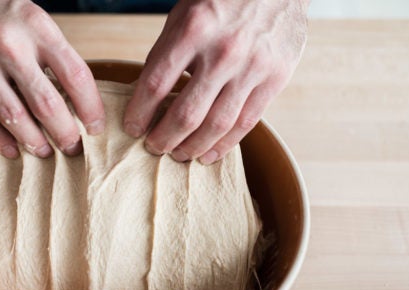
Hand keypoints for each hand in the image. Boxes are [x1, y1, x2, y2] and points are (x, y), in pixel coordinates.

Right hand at [0, 0, 104, 158]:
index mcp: (36, 25)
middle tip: (73, 148)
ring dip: (34, 141)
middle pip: (46, 103)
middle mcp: (7, 43)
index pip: (75, 75)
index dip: (90, 108)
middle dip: (65, 133)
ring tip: (45, 152)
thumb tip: (76, 101)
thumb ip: (50, 54)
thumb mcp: (31, 19)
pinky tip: (13, 149)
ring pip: (13, 116)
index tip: (97, 127)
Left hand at [123, 0, 308, 163]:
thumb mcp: (185, 15)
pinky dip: (223, 145)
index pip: (155, 84)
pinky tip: (208, 155)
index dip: (139, 113)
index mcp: (193, 29)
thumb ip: (167, 54)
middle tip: (153, 148)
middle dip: (164, 138)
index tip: (132, 128)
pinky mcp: (276, 78)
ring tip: (178, 155)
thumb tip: (146, 98)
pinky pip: (246, 123)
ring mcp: (253, 67)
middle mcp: (223, 51)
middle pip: (186, 114)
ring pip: (216, 125)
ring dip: (192, 148)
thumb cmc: (222, 0)